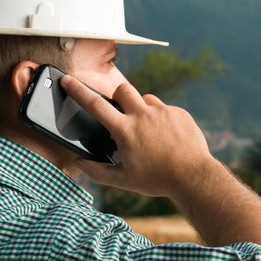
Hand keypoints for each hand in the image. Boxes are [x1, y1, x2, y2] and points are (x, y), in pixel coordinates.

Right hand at [59, 76, 217, 197]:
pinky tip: (167, 138)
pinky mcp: (179, 113)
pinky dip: (161, 119)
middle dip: (117, 96)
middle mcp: (143, 115)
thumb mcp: (123, 180)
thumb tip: (79, 163)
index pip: (95, 105)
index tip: (68, 80)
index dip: (78, 91)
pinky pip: (165, 109)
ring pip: (145, 99)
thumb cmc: (157, 179)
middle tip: (121, 114)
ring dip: (141, 110)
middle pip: (122, 89)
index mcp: (125, 130)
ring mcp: (163, 112)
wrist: (193, 176)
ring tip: (149, 133)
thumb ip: (97, 171)